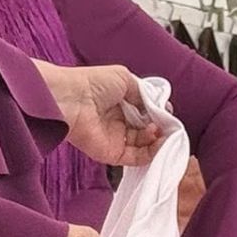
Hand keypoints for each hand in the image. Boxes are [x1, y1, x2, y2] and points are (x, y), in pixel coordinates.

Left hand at [39, 62, 161, 166]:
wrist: (70, 99)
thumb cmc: (93, 83)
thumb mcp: (125, 79)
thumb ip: (145, 94)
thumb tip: (160, 108)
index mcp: (122, 104)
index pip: (148, 114)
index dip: (159, 115)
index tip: (167, 114)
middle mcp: (120, 122)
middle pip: (149, 130)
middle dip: (161, 128)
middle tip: (166, 125)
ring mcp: (117, 139)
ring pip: (146, 145)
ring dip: (157, 139)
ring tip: (158, 130)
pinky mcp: (113, 154)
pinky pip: (137, 158)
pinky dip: (151, 153)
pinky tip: (157, 141)